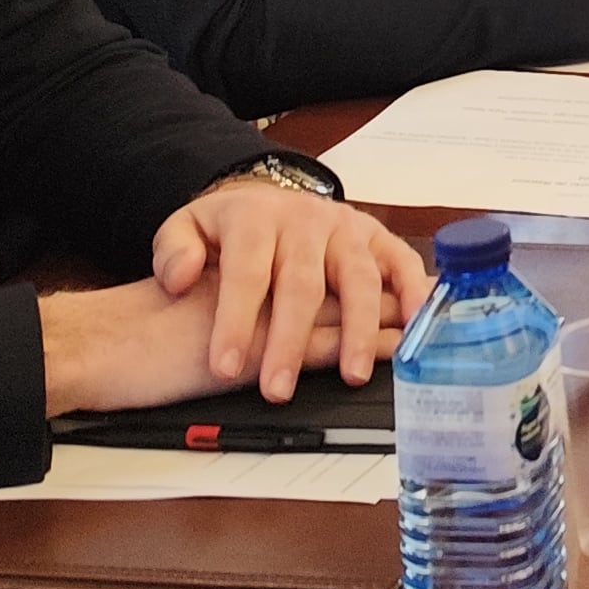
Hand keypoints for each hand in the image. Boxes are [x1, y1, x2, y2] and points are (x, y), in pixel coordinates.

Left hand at [37, 183, 428, 414]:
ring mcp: (347, 227)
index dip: (236, 321)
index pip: (246, 273)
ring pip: (357, 278)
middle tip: (277, 389)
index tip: (225, 368)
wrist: (270, 199)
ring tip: (352, 373)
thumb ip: (174, 251)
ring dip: (358, 329)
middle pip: (302, 283)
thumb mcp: (186, 227)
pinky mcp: (377, 237)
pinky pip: (401, 262)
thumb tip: (180, 279)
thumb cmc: (230, 229)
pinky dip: (414, 293)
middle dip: (291, 340)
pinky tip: (414, 326)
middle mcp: (307, 220)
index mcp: (256, 218)